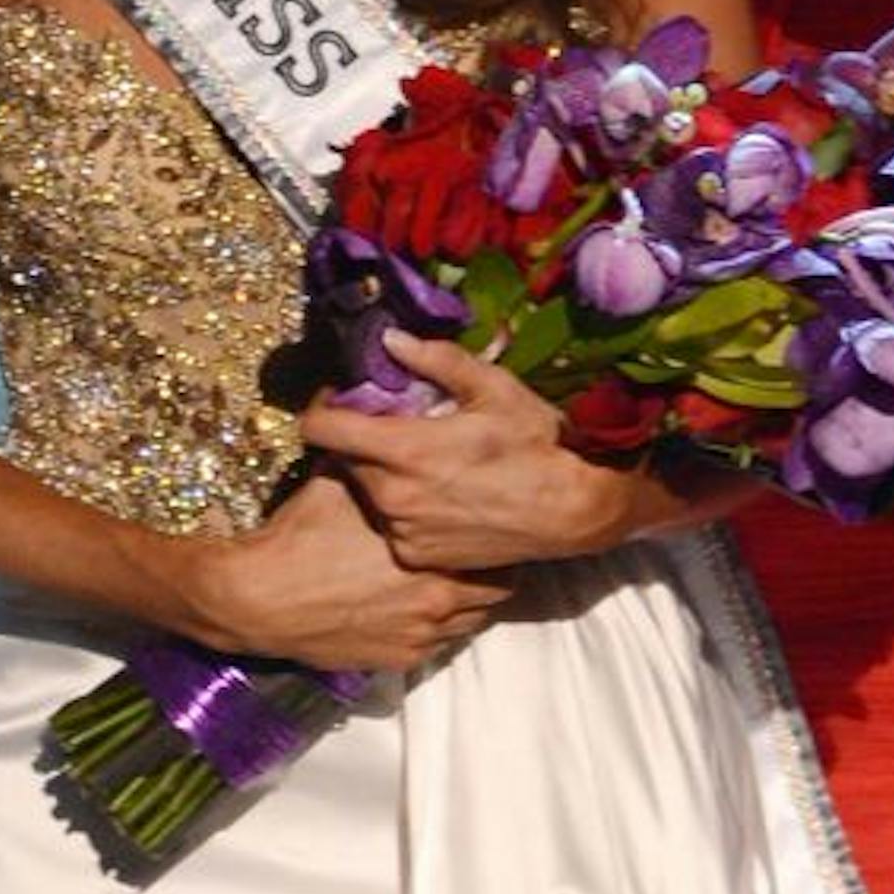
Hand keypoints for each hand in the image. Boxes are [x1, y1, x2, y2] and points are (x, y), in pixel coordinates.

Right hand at [209, 465, 509, 674]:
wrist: (260, 600)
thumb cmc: (299, 537)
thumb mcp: (333, 481)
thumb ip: (360, 447)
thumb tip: (354, 395)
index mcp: (430, 548)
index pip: (493, 542)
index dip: (492, 529)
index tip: (485, 515)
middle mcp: (439, 595)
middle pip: (500, 585)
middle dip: (494, 567)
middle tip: (481, 550)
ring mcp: (424, 632)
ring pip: (478, 617)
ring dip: (474, 599)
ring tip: (459, 578)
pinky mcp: (405, 658)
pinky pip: (445, 643)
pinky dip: (443, 626)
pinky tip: (426, 607)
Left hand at [300, 333, 635, 569]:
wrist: (572, 511)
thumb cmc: (536, 443)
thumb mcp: (494, 388)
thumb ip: (437, 360)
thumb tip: (389, 339)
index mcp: (403, 449)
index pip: (321, 429)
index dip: (322, 410)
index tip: (340, 403)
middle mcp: (393, 494)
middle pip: (346, 459)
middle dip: (363, 441)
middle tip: (398, 430)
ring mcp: (403, 529)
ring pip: (369, 492)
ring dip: (384, 476)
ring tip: (426, 466)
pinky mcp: (417, 555)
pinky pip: (392, 525)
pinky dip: (405, 510)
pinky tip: (439, 498)